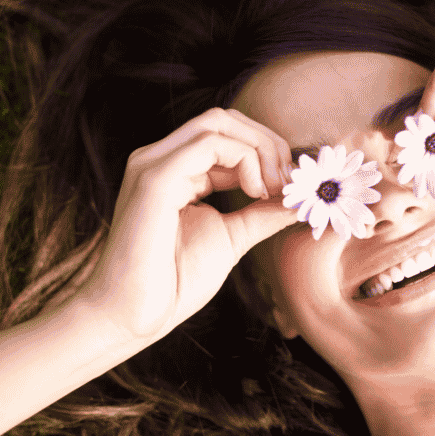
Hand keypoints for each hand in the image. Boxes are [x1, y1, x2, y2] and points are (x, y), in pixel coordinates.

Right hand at [73, 108, 298, 341]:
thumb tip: (300, 198)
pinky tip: (256, 191)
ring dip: (260, 150)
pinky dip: (245, 160)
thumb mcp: (233, 237)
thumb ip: (263, 212)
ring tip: (274, 189)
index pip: (228, 135)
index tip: (293, 186)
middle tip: (289, 182)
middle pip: (224, 120)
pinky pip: (209, 144)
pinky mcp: (154, 178)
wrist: (135, 316)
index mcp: (176, 170)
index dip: (268, 152)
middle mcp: (161, 158)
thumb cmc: (174, 282)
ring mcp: (154, 164)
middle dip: (268, 143)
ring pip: (218, 123)